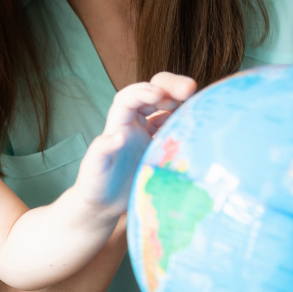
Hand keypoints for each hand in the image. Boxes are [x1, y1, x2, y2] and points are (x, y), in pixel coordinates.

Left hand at [77, 72, 197, 212]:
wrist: (104, 205)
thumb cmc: (95, 185)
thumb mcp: (94, 168)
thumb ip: (101, 150)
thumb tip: (118, 135)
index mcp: (118, 125)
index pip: (129, 99)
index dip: (143, 92)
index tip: (160, 95)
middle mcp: (134, 125)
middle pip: (151, 95)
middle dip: (169, 86)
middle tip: (189, 88)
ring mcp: (149, 136)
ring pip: (166, 109)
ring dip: (181, 101)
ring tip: (197, 102)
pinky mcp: (161, 148)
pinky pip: (175, 128)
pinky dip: (186, 122)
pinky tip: (197, 124)